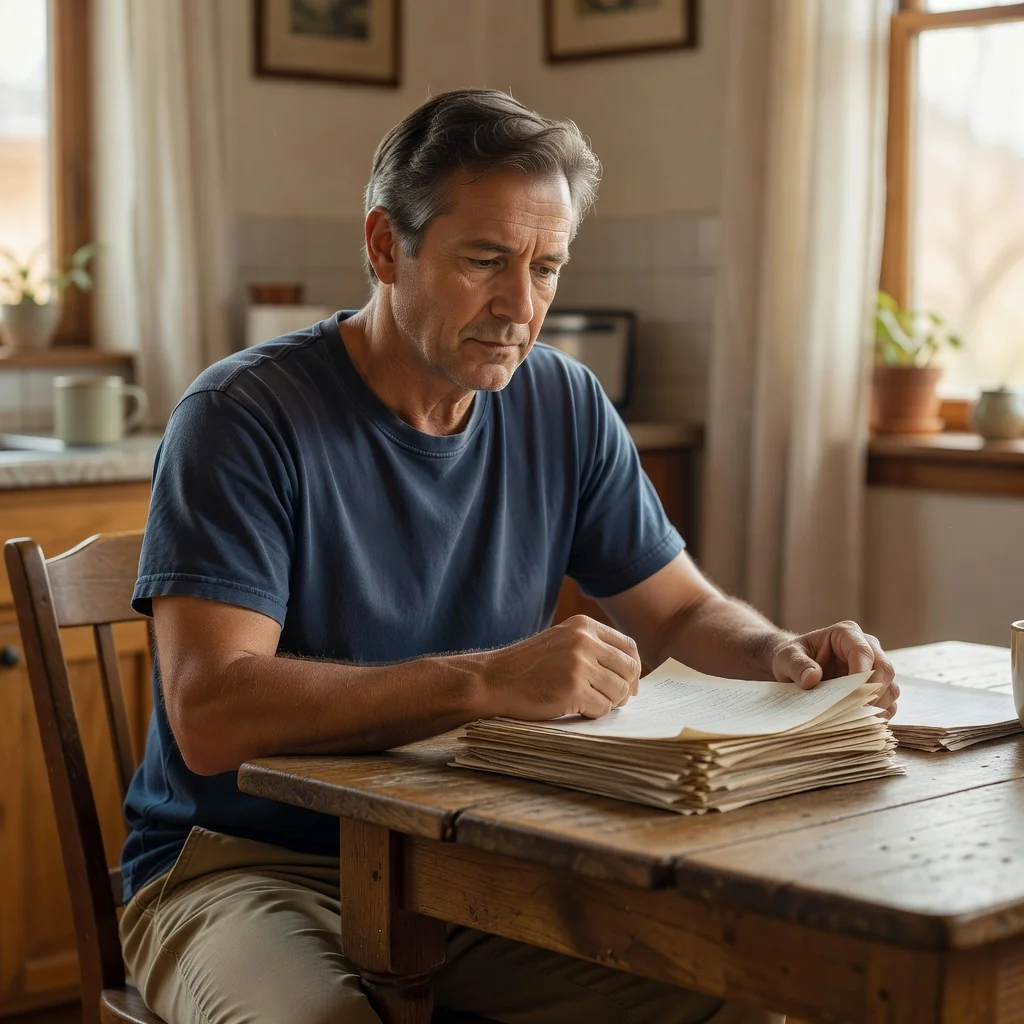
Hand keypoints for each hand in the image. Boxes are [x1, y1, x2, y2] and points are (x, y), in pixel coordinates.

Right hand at [479, 615, 641, 720]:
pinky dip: (593, 714)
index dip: (632, 669)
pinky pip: (603, 708)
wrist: (494, 679)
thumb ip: (593, 648)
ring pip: (619, 691)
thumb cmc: (527, 666)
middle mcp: (584, 641)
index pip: (628, 647)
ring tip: (587, 703)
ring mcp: (579, 665)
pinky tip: (575, 709)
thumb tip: (631, 675)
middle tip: (611, 700)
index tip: (627, 684)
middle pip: (630, 669)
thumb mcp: (562, 642)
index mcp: (584, 626)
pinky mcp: (573, 689)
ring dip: (608, 703)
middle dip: (625, 689)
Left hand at [768, 620, 898, 718]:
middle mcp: (868, 648)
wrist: (794, 667)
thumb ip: (797, 665)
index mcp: (846, 634)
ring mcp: (874, 668)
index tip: (852, 694)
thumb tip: (812, 679)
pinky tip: (864, 723)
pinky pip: (888, 703)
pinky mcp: (876, 688)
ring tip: (859, 720)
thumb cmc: (792, 657)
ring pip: (890, 687)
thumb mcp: (786, 658)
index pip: (863, 651)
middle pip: (884, 669)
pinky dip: (879, 715)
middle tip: (858, 712)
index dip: (861, 673)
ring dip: (879, 706)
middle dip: (874, 692)